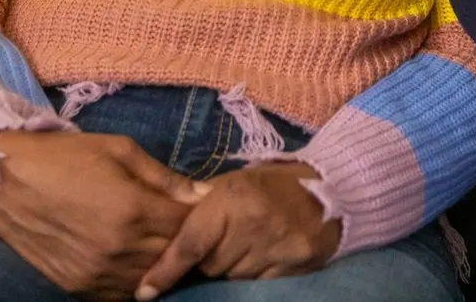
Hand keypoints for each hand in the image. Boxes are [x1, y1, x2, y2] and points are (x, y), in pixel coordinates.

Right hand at [0, 130, 204, 298]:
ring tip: (158, 242)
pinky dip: (133, 279)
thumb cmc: (65, 157)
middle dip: (183, 240)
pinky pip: (119, 293)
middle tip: (182, 225)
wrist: (4, 181)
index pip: (186, 225)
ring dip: (161, 263)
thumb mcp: (120, 150)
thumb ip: (164, 177)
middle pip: (172, 256)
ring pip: (149, 279)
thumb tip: (202, 196)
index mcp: (132, 210)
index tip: (198, 207)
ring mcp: (96, 273)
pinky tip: (133, 259)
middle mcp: (117, 248)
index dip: (197, 217)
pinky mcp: (77, 287)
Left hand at [136, 163, 339, 297]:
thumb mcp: (233, 184)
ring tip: (246, 245)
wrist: (330, 190)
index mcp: (230, 200)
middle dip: (208, 260)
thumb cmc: (272, 184)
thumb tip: (161, 230)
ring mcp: (274, 247)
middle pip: (209, 266)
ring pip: (232, 277)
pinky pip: (257, 283)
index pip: (190, 245)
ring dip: (232, 267)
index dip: (166, 271)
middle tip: (223, 241)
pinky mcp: (293, 265)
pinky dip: (254, 273)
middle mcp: (251, 225)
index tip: (145, 292)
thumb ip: (200, 206)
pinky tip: (263, 253)